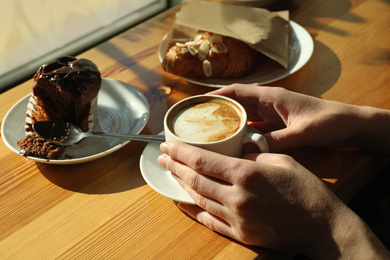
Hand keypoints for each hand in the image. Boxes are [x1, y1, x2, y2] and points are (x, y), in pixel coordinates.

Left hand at [158, 141, 388, 258]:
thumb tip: (236, 154)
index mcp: (246, 174)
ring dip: (181, 185)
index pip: (202, 160)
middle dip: (175, 166)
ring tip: (171, 173)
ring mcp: (236, 218)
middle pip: (196, 179)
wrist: (322, 226)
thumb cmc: (306, 190)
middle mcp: (236, 196)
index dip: (181, 152)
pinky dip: (194, 209)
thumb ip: (254, 156)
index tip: (168, 145)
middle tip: (163, 157)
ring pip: (199, 198)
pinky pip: (209, 220)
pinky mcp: (240, 233)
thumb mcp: (281, 161)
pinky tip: (183, 201)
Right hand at [208, 84, 375, 152]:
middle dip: (218, 112)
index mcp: (272, 97)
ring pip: (245, 117)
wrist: (350, 125)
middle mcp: (269, 103)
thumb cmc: (328, 121)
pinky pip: (255, 128)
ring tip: (211, 135)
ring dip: (230, 124)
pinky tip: (235, 144)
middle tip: (199, 124)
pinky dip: (244, 134)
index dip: (217, 96)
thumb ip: (276, 140)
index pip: (238, 92)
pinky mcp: (279, 126)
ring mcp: (273, 115)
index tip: (198, 104)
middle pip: (237, 104)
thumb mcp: (301, 132)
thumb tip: (249, 152)